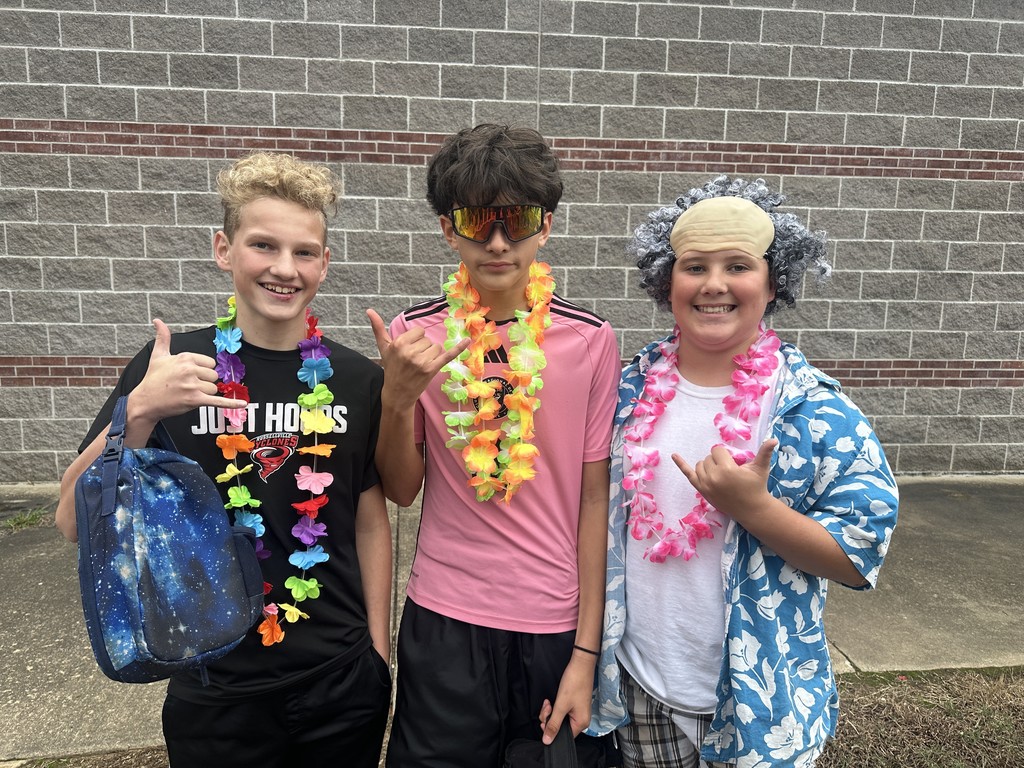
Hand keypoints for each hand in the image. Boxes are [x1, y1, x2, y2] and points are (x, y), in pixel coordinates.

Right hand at [129, 319, 245, 425]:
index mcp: (186, 357)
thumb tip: (158, 320)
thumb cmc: (153, 379)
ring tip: (188, 393)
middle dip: (204, 382)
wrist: (145, 401)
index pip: (210, 363)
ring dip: (205, 393)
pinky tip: (243, 404)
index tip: (189, 375)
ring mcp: (192, 385)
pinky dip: (231, 403)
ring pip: (214, 388)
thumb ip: (163, 337)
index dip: (202, 370)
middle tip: (187, 385)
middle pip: (214, 376)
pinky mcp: (194, 400)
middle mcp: (190, 369)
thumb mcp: (158, 355)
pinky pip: (218, 401)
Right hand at [366, 308, 469, 409]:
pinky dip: (459, 348)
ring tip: (421, 366)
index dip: (416, 341)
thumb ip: (377, 328)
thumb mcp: (384, 348)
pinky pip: (448, 355)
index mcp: (399, 343)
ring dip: (432, 355)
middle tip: (414, 362)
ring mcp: (421, 361)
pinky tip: (468, 341)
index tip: (409, 352)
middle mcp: (410, 351)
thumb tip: (369, 310)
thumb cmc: (391, 369)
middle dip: (423, 349)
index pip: (419, 332)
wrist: (397, 394)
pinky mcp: (432, 369)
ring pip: (437, 347)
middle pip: (428, 340)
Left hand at [537, 654, 594, 743]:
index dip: (551, 730)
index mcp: (581, 723)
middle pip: (560, 727)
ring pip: (559, 718)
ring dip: (551, 711)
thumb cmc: (574, 683)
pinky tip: (551, 700)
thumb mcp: (561, 706)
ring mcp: (578, 712)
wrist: (580, 665)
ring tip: (548, 702)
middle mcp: (581, 719)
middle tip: (547, 707)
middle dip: (549, 718)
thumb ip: (553, 724)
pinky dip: (555, 707)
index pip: (564, 736)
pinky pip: (562, 711)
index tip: (544, 721)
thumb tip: (547, 740)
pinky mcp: (574, 705)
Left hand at [672, 439, 776, 521]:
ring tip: (720, 474)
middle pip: (708, 457)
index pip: (717, 450)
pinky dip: (680, 464)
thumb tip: (773, 439)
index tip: (734, 465)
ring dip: (708, 466)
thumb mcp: (760, 468)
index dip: (726, 455)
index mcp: (726, 469)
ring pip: (700, 465)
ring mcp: (705, 485)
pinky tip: (673, 455)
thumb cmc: (756, 487)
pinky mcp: (702, 490)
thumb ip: (765, 453)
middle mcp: (713, 477)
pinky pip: (688, 475)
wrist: (752, 509)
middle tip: (730, 472)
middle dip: (718, 461)